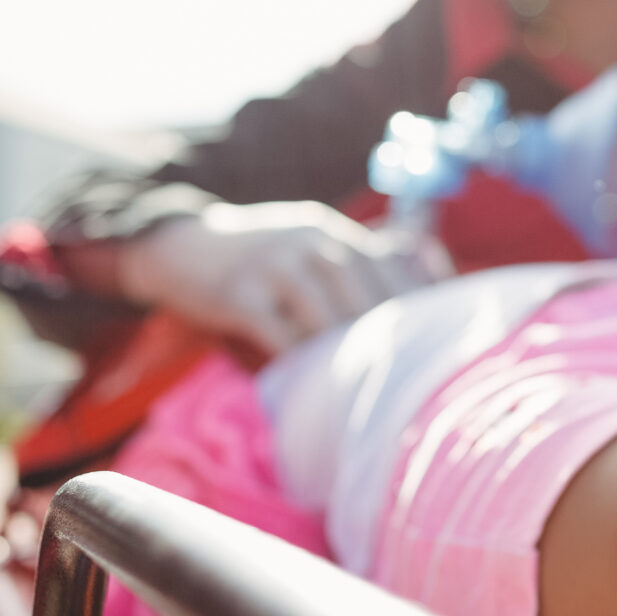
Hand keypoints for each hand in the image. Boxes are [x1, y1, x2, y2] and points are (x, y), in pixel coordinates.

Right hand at [118, 200, 431, 354]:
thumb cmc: (258, 259)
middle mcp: (306, 240)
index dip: (413, 300)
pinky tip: (311, 381)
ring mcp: (271, 264)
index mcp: (329, 232)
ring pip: (324, 312)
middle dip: (386, 331)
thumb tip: (417, 284)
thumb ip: (353, 261)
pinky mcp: (238, 292)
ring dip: (346, 350)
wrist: (180, 247)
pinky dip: (298, 359)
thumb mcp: (305, 243)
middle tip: (408, 373)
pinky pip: (278, 332)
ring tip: (366, 383)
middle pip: (362, 287)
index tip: (436, 337)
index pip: (387, 263)